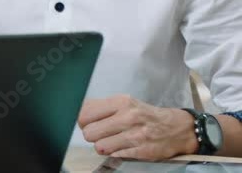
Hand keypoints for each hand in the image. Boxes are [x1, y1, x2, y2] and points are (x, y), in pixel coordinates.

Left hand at [79, 95, 198, 159]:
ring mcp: (136, 135)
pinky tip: (122, 147)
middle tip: (100, 134)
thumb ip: (103, 108)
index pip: (85, 113)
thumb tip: (79, 114)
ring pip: (100, 146)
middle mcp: (128, 117)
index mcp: (121, 102)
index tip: (88, 123)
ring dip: (103, 146)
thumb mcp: (125, 103)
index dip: (83, 121)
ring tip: (112, 141)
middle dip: (91, 135)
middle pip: (89, 132)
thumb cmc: (146, 115)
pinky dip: (115, 153)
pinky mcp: (142, 151)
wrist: (178, 128)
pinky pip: (115, 155)